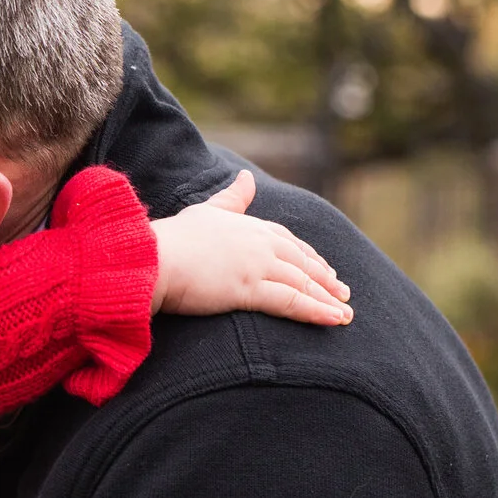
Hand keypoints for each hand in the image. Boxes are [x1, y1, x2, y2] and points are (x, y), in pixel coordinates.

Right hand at [151, 171, 353, 325]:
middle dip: (325, 278)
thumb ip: (231, 198)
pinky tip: (335, 319)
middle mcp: (259, 243)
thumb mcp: (206, 211)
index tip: (325, 268)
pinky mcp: (249, 289)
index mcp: (249, 226)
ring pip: (303, 282)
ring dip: (328, 298)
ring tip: (346, 313)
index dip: (309, 256)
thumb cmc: (172, 238)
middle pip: (302, 262)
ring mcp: (256, 265)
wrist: (150, 258)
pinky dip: (317, 311)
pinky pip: (291, 302)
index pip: (288, 241)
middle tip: (344, 293)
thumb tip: (247, 177)